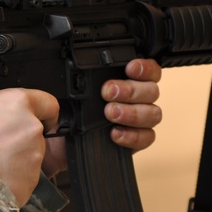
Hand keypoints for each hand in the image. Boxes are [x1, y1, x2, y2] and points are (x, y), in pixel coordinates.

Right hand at [0, 88, 59, 206]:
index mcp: (16, 103)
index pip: (48, 103)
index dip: (42, 112)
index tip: (39, 118)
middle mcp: (31, 127)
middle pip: (35, 131)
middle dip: (21, 138)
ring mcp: (35, 155)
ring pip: (31, 155)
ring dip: (16, 159)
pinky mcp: (33, 179)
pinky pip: (26, 176)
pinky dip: (14, 177)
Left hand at [41, 59, 162, 178]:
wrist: (58, 143)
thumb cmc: (67, 113)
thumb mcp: (69, 93)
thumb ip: (78, 82)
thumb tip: (74, 79)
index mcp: (125, 80)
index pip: (148, 70)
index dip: (144, 68)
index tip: (130, 68)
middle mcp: (136, 98)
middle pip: (151, 90)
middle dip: (131, 90)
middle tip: (108, 92)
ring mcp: (138, 120)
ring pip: (153, 113)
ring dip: (132, 112)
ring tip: (110, 113)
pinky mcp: (136, 140)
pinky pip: (147, 137)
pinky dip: (132, 135)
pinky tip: (115, 133)